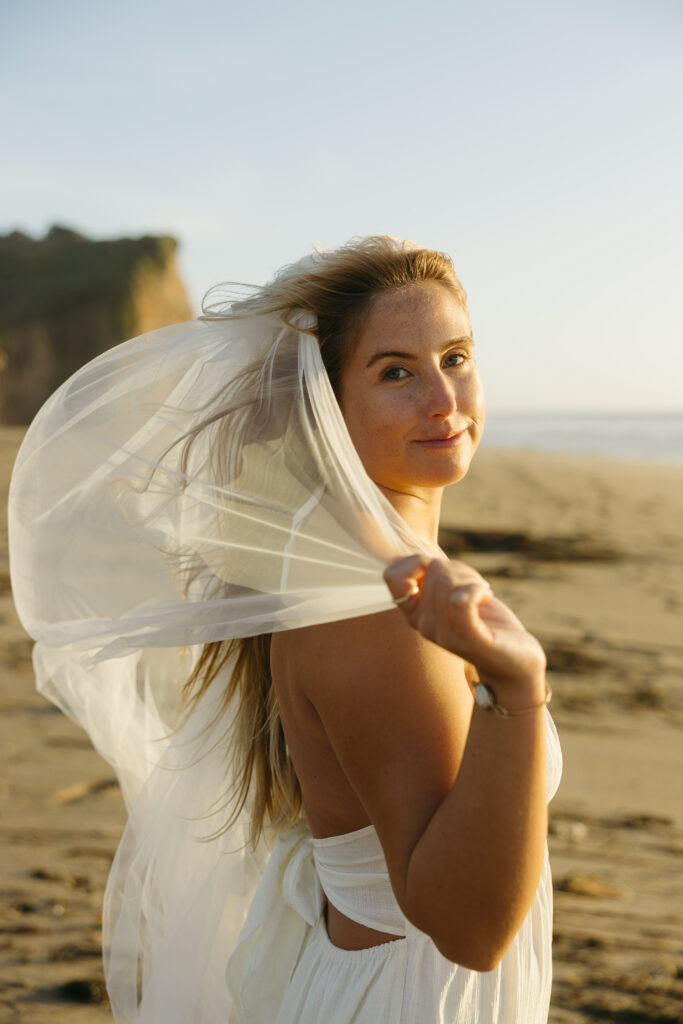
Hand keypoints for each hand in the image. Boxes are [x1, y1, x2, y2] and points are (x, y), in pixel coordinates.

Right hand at [384, 555, 545, 690]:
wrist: (517, 662)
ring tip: (483, 594)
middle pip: (432, 570)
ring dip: (472, 578)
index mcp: (416, 614)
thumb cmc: (487, 623)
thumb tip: (394, 560)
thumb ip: (430, 578)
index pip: (393, 577)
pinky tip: (488, 595)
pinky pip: (461, 599)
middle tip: (475, 588)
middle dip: (459, 569)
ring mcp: (445, 634)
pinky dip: (478, 589)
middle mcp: (425, 626)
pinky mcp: (469, 639)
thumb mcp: (453, 594)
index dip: (415, 561)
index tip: (440, 570)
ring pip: (448, 581)